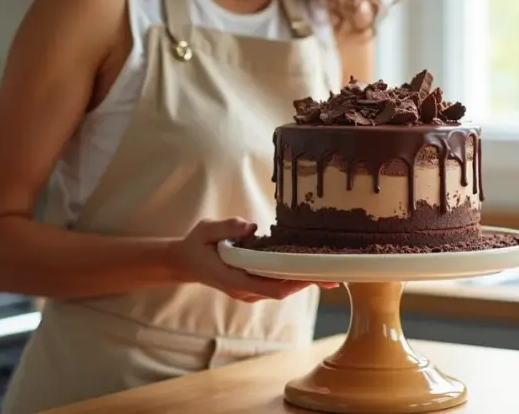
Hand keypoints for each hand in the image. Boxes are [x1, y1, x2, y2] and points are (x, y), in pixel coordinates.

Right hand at [169, 217, 337, 302]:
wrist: (185, 262)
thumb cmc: (196, 245)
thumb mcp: (206, 229)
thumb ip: (227, 227)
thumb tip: (251, 227)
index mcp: (233, 279)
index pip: (270, 287)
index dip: (293, 283)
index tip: (313, 275)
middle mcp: (244, 290)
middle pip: (282, 291)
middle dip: (307, 283)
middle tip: (334, 275)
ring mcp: (248, 291)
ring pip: (281, 289)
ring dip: (303, 281)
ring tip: (329, 271)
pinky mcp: (252, 287)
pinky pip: (276, 285)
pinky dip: (292, 277)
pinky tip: (308, 267)